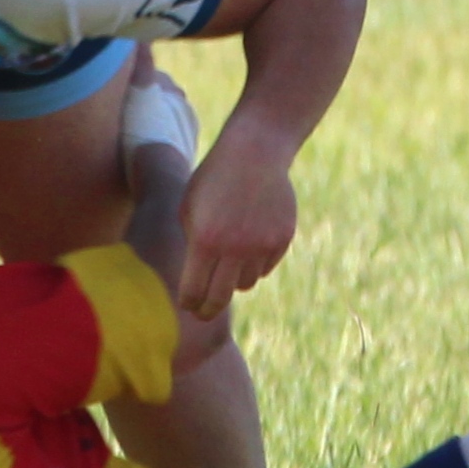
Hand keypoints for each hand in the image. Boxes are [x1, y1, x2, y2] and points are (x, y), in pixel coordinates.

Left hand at [175, 145, 296, 322]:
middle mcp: (235, 248)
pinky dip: (255, 263)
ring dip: (234, 279)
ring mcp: (262, 246)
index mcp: (205, 241)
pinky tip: (249, 241)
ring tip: (227, 260)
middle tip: (203, 314)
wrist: (254, 153)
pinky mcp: (282, 240)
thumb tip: (193, 279)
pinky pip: (265, 267)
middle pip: (220, 298)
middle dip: (208, 310)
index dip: (188, 303)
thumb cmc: (212, 179)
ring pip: (245, 283)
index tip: (186, 307)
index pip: (193, 290)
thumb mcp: (189, 208)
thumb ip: (191, 244)